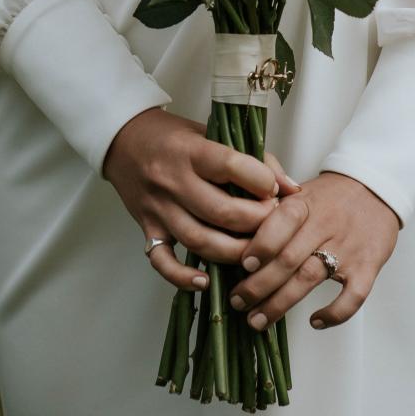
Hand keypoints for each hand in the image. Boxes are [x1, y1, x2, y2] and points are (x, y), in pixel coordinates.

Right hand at [102, 105, 303, 296]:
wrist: (123, 139)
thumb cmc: (174, 135)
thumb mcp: (212, 132)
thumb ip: (253, 159)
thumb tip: (291, 189)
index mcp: (191, 150)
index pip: (231, 166)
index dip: (261, 181)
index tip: (276, 189)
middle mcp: (173, 180)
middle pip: (221, 211)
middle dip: (257, 222)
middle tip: (275, 224)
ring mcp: (159, 208)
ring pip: (199, 241)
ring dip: (233, 253)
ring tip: (256, 252)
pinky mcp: (147, 229)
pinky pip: (163, 262)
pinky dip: (183, 278)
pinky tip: (206, 282)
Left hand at [228, 170, 399, 331]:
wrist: (377, 188)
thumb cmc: (329, 196)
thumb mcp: (301, 192)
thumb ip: (273, 210)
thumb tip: (236, 235)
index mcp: (305, 203)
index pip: (281, 222)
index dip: (261, 245)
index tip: (242, 265)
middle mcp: (326, 224)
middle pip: (288, 258)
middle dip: (259, 285)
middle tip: (238, 303)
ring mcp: (348, 247)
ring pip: (310, 278)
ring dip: (281, 303)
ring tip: (258, 321)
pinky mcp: (369, 266)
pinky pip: (353, 296)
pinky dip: (334, 313)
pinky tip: (315, 323)